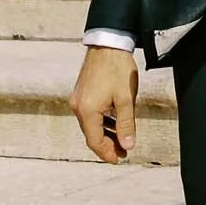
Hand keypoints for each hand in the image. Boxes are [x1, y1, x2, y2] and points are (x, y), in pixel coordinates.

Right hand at [71, 45, 138, 164]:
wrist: (108, 44)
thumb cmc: (118, 69)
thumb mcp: (126, 99)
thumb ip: (126, 124)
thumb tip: (127, 146)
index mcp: (87, 111)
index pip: (95, 141)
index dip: (107, 153)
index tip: (119, 159)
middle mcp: (78, 107)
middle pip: (91, 134)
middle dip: (107, 145)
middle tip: (123, 152)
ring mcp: (78, 99)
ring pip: (91, 125)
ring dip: (105, 134)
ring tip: (121, 140)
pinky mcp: (81, 93)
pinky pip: (90, 114)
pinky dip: (102, 122)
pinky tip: (115, 123)